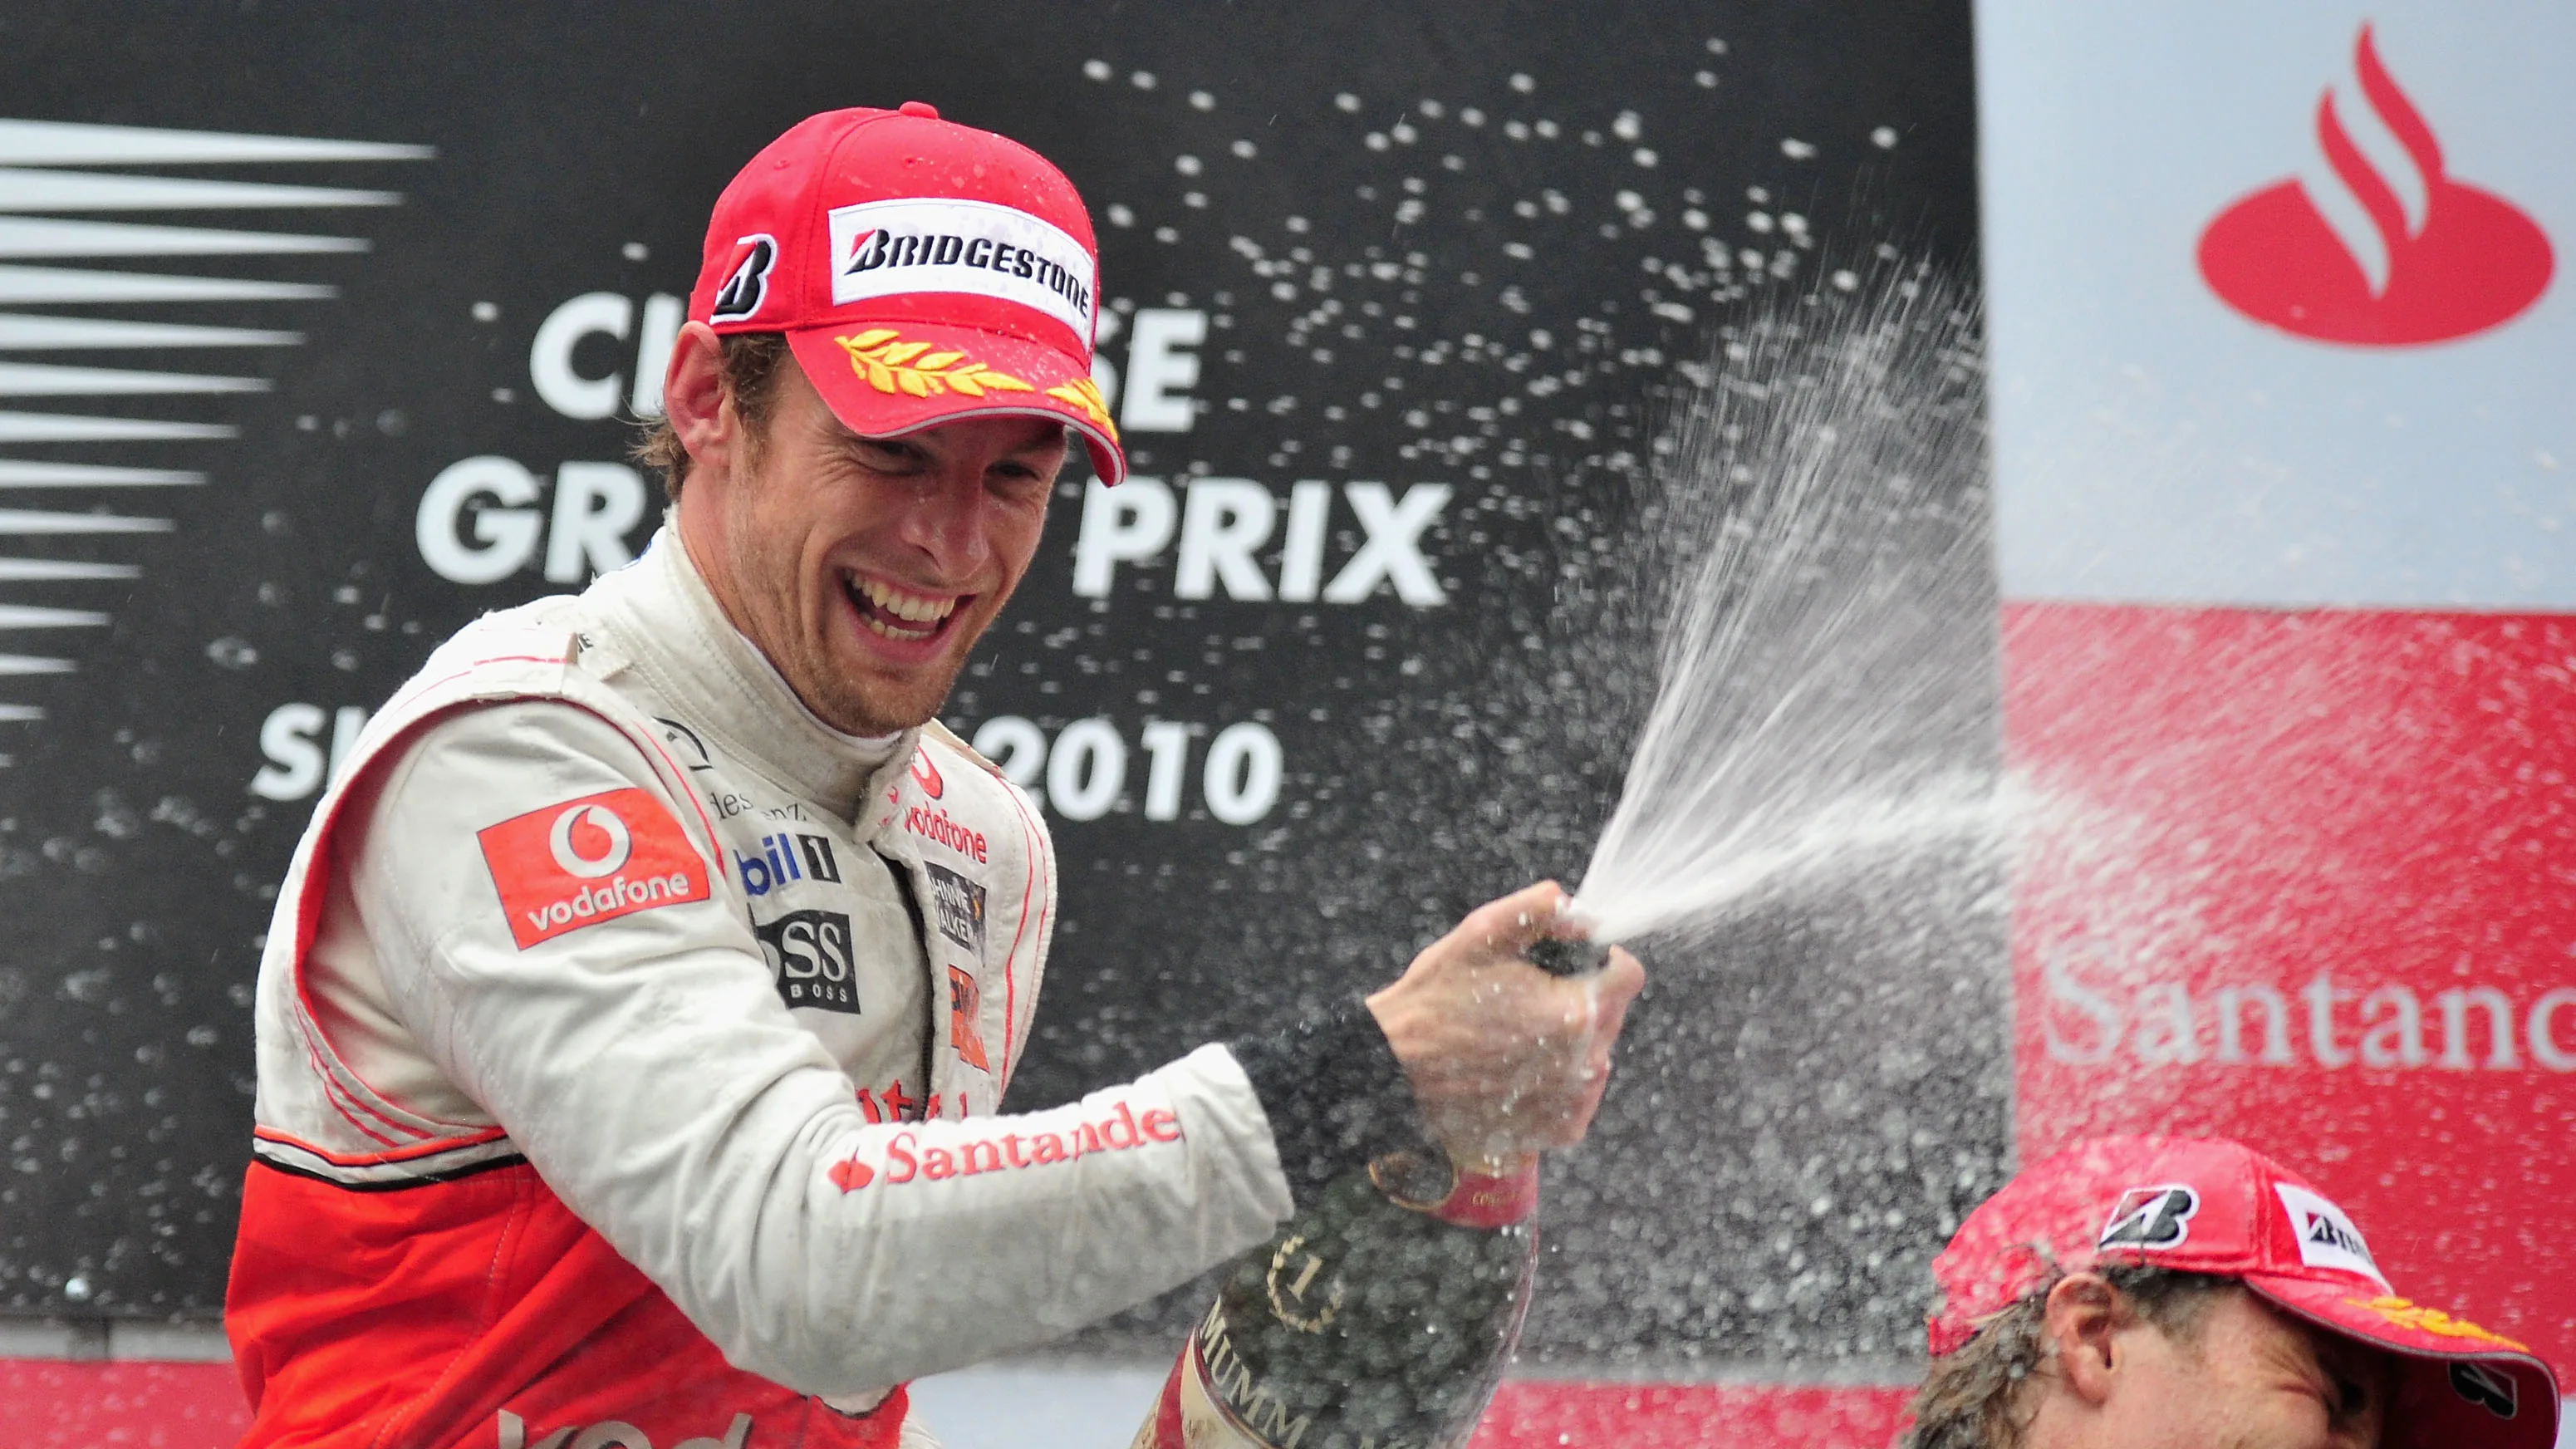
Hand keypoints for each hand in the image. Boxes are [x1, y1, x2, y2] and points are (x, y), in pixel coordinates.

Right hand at [1364, 881, 1645, 1163]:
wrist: (1393, 1070)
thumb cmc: (1433, 1000)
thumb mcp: (1479, 935)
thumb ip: (1539, 908)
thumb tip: (1581, 908)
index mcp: (1574, 1012)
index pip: (1629, 975)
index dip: (1600, 960)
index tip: (1567, 964)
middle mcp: (1584, 1063)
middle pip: (1613, 1014)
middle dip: (1582, 998)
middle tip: (1528, 998)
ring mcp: (1572, 1101)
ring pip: (1598, 1053)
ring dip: (1572, 1041)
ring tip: (1516, 1035)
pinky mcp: (1557, 1130)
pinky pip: (1582, 1095)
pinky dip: (1560, 1081)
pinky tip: (1520, 1069)